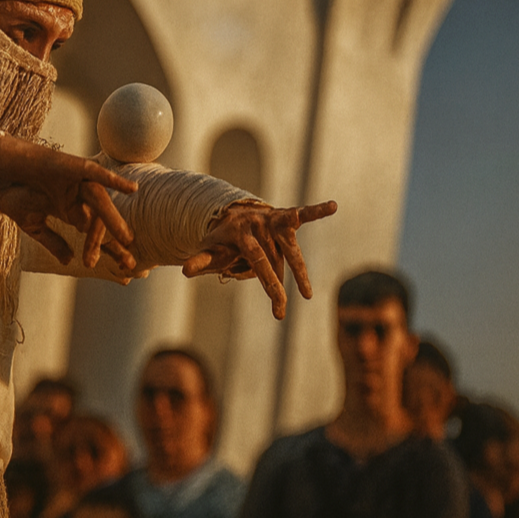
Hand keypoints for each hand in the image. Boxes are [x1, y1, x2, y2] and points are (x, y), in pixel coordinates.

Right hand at [0, 135, 138, 269]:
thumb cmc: (14, 195)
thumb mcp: (34, 225)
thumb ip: (53, 241)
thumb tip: (69, 261)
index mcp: (71, 210)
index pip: (96, 232)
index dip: (110, 250)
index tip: (125, 270)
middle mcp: (78, 196)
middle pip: (103, 220)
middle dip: (116, 241)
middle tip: (130, 263)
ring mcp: (77, 181)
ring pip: (101, 201)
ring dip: (114, 220)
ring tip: (126, 239)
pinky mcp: (74, 167)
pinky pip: (98, 174)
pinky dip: (114, 180)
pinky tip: (131, 190)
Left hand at [181, 200, 337, 318]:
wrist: (232, 215)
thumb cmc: (222, 240)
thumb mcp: (211, 250)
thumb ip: (202, 260)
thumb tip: (185, 270)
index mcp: (240, 234)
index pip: (257, 260)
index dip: (268, 283)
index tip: (277, 307)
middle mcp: (258, 225)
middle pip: (274, 259)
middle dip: (277, 285)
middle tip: (280, 311)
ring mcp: (272, 220)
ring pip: (291, 247)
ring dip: (300, 271)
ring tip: (307, 295)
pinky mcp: (285, 217)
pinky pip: (303, 214)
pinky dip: (317, 211)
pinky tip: (333, 206)